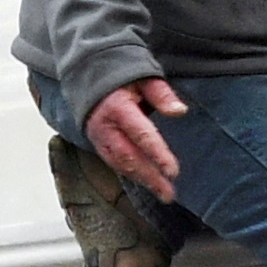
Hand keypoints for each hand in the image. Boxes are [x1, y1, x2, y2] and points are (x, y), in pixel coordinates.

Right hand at [84, 76, 187, 207]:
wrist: (87, 73)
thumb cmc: (122, 75)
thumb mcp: (144, 76)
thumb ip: (162, 94)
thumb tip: (180, 111)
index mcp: (117, 107)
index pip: (141, 135)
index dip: (157, 154)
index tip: (173, 171)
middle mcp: (104, 125)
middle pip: (129, 156)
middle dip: (150, 176)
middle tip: (169, 193)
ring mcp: (98, 136)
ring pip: (120, 163)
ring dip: (141, 180)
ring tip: (162, 192)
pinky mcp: (97, 143)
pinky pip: (114, 162)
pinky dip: (131, 174)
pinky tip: (147, 182)